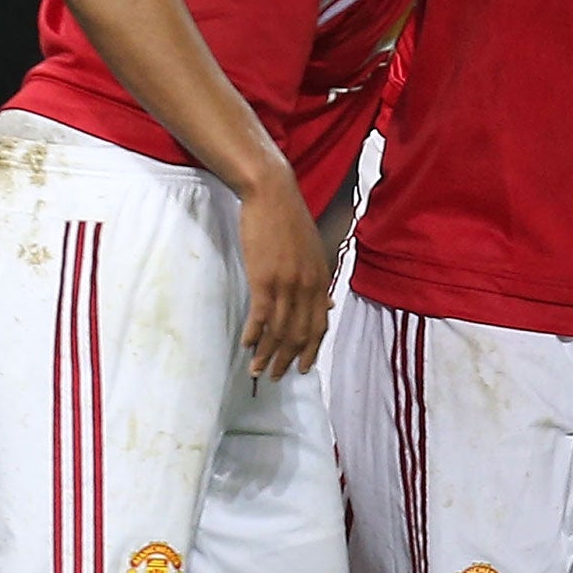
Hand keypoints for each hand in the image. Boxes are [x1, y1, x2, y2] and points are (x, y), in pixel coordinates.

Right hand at [237, 167, 330, 379]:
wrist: (273, 196)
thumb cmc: (290, 222)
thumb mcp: (314, 253)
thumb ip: (319, 282)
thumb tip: (326, 307)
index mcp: (321, 279)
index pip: (320, 324)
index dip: (311, 349)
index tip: (304, 368)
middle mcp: (308, 286)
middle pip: (300, 333)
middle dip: (288, 359)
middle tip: (275, 376)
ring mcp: (287, 283)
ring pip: (280, 329)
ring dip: (268, 353)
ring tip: (257, 370)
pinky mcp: (264, 278)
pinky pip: (261, 315)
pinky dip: (254, 334)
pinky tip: (247, 346)